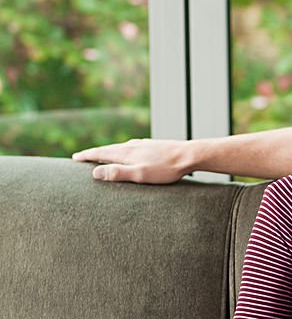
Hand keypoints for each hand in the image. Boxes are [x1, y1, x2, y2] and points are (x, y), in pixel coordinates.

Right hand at [72, 138, 191, 183]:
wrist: (189, 155)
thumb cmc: (165, 168)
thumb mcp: (140, 174)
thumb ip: (118, 173)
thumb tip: (94, 173)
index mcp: (126, 153)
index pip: (100, 153)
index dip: (86, 156)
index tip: (74, 158)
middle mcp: (132, 145)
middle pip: (108, 149)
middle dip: (94, 153)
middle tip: (82, 156)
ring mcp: (143, 144)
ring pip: (120, 147)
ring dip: (109, 151)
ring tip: (103, 155)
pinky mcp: (153, 146)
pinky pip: (132, 147)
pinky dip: (123, 150)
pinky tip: (130, 151)